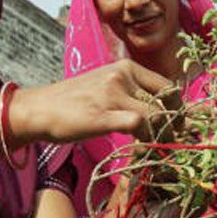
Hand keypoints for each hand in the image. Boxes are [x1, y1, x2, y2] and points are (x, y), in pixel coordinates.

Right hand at [14, 59, 183, 143]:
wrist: (39, 109)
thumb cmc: (75, 102)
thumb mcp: (107, 84)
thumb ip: (133, 91)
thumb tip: (164, 109)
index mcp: (126, 67)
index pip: (168, 87)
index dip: (177, 109)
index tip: (175, 126)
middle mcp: (121, 76)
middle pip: (165, 103)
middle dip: (172, 127)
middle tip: (167, 143)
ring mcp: (111, 94)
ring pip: (156, 115)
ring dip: (160, 136)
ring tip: (153, 149)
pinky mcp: (101, 115)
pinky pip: (138, 124)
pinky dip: (146, 140)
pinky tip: (140, 150)